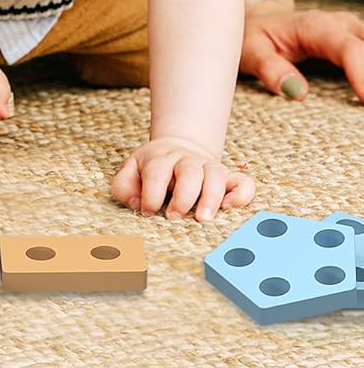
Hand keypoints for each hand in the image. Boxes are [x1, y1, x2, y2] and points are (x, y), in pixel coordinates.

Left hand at [110, 136, 254, 221]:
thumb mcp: (130, 172)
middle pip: (189, 171)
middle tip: (175, 217)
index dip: (151, 194)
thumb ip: (124, 187)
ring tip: (203, 219)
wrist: (177, 149)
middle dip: (183, 196)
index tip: (148, 211)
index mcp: (160, 158)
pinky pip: (243, 183)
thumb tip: (137, 204)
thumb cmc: (151, 169)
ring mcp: (209, 167)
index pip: (156, 172)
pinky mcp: (228, 178)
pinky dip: (241, 195)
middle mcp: (186, 161)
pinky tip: (230, 208)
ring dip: (211, 197)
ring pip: (216, 175)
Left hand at [240, 3, 363, 102]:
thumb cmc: (256, 36)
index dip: (363, 75)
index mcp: (316, 26)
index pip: (348, 49)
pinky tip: (362, 96)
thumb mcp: (250, 50)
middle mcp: (341, 25)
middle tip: (362, 105)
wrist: (262, 21)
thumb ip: (269, 69)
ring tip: (361, 102)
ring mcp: (354, 33)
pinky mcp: (359, 43)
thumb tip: (296, 91)